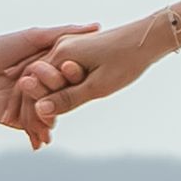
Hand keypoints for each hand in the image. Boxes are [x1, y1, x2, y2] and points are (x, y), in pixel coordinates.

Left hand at [0, 25, 85, 143]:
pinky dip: (38, 134)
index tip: (78, 72)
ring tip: (49, 122)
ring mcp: (32, 105)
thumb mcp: (35, 37)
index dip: (74, 76)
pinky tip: (42, 140)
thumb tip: (97, 26)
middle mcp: (43, 88)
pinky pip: (32, 128)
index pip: (70, 77)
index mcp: (50, 69)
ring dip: (48, 119)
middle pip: (60, 98)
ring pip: (48, 114)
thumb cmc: (0, 48)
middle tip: (56, 94)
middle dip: (59, 97)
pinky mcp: (18, 120)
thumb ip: (64, 33)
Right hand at [20, 13, 170, 125]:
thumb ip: (68, 98)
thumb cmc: (127, 61)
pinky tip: (58, 109)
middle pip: (36, 81)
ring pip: (45, 78)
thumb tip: (40, 109)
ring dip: (44, 102)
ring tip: (45, 132)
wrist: (148, 39)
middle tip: (38, 141)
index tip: (39, 136)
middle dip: (33, 110)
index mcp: (61, 53)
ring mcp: (68, 46)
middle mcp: (60, 46)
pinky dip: (55, 91)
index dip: (32, 112)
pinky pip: (57, 73)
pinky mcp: (77, 50)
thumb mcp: (98, 86)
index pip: (32, 84)